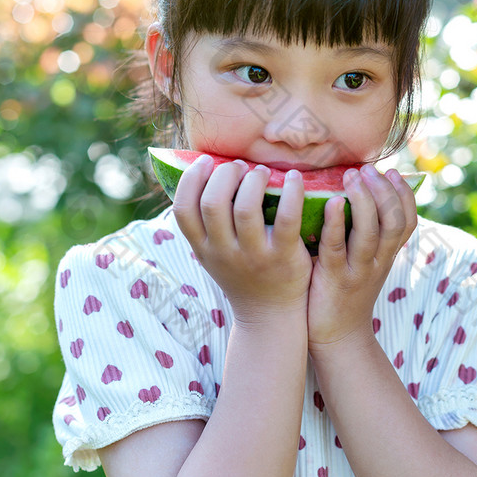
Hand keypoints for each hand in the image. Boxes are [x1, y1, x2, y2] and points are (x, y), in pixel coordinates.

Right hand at [172, 156, 312, 323]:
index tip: (207, 161)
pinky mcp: (284, 257)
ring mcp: (254, 256)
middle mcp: (224, 252)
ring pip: (247, 208)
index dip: (191, 179)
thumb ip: (205, 224)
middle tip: (239, 166)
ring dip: (253, 180)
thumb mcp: (213, 255)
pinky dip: (291, 191)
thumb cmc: (242, 272)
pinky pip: (288, 217)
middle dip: (225, 175)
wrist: (270, 315)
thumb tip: (205, 172)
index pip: (183, 210)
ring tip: (260, 172)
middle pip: (213, 203)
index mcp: (203, 249)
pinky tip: (293, 177)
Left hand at [307, 165, 416, 351]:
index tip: (392, 171)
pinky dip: (336, 221)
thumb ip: (363, 232)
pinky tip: (331, 201)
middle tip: (368, 169)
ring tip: (352, 177)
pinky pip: (337, 246)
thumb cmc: (344, 291)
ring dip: (363, 200)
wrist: (336, 338)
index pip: (408, 221)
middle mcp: (378, 261)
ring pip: (371, 231)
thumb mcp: (363, 261)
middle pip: (394, 222)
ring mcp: (357, 270)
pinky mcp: (333, 278)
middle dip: (384, 191)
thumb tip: (354, 191)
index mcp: (386, 255)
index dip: (405, 194)